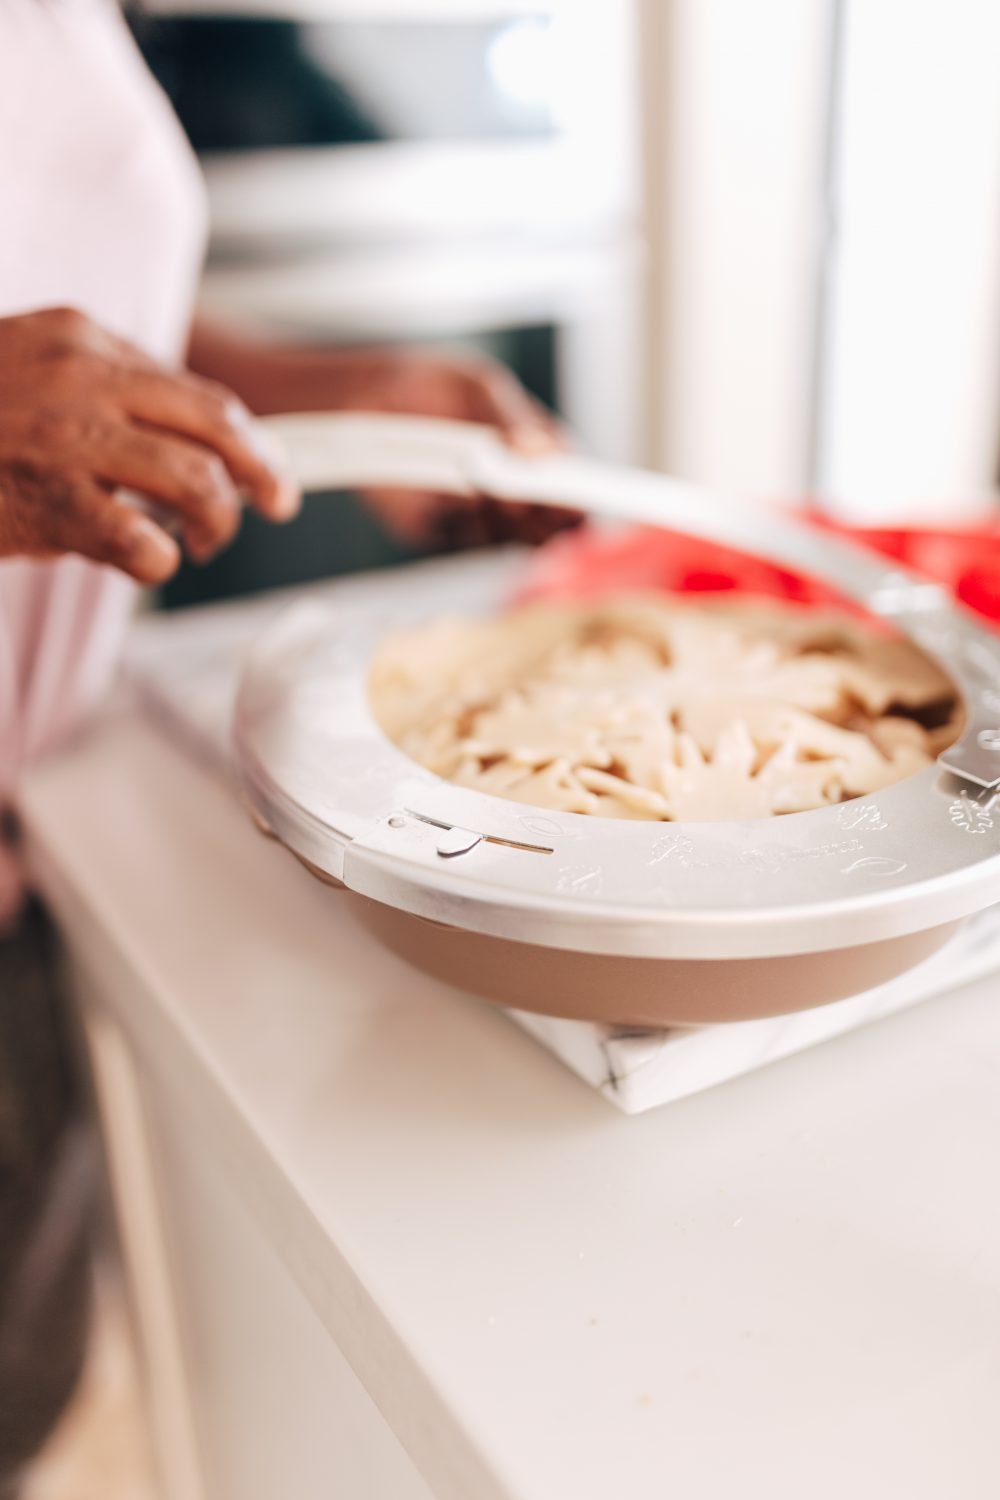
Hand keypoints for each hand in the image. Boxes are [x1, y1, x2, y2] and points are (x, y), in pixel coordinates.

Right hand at [0, 307, 298, 583]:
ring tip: (203, 543)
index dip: (243, 435)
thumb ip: (100, 392)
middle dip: (265, 470)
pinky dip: (158, 560)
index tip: (261, 463)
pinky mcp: (48, 502)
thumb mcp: (28, 367)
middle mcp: (84, 378)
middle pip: (217, 423)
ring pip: (196, 480)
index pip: (194, 388)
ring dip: (218, 521)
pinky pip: (137, 539)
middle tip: (279, 503)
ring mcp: (68, 440)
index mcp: (83, 338)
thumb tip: (179, 440)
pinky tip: (148, 561)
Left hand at [208, 335, 579, 547]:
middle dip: (550, 514)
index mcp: (533, 449)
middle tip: (537, 498)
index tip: (588, 497)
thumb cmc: (423, 383)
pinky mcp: (438, 531)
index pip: (574, 481)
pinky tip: (462, 496)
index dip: (585, 495)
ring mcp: (477, 514)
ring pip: (513, 537)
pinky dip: (466, 525)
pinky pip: (464, 541)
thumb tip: (546, 455)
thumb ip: (513, 421)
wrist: (354, 401)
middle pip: (551, 520)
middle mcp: (512, 488)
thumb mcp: (476, 388)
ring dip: (510, 521)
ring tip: (495, 488)